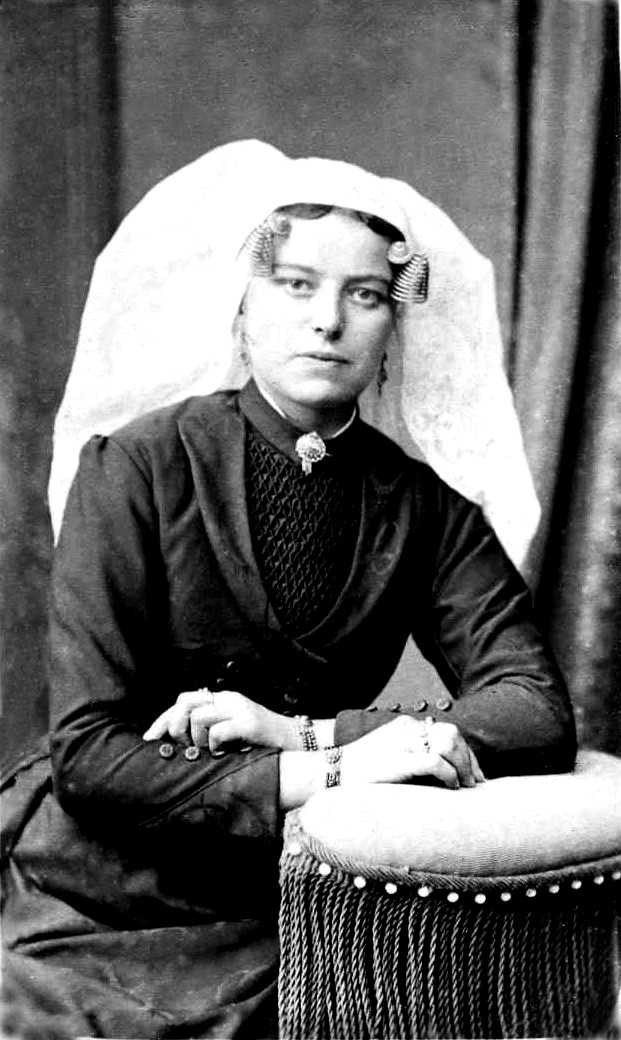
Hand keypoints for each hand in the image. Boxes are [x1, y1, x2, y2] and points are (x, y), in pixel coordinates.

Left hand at [143, 688, 299, 754]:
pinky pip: (218, 731)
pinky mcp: (249, 723)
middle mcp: (229, 699)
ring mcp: (240, 709)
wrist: (298, 743)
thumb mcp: (233, 731)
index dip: (163, 719)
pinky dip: (214, 746)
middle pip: (185, 703)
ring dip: (196, 740)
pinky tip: (222, 754)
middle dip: (173, 727)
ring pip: (198, 717)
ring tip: (206, 752)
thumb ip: (210, 730)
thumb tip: (178, 742)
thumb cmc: (263, 743)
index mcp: (223, 699)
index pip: (183, 700)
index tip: (150, 739)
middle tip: (178, 747)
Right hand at [342, 716, 484, 789]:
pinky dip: (450, 775)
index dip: (465, 753)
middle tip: (475, 783)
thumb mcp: (388, 755)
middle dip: (469, 759)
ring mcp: (403, 743)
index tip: (473, 774)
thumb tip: (442, 771)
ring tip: (465, 786)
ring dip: (463, 766)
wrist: (331, 774)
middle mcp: (407, 729)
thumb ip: (411, 755)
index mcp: (405, 726)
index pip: (447, 732)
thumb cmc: (359, 773)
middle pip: (453, 734)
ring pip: (449, 744)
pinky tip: (451, 787)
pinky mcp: (399, 760)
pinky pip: (436, 762)